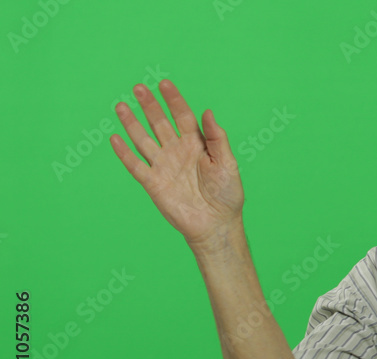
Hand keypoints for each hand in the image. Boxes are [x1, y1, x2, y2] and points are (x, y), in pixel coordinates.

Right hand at [111, 80, 244, 246]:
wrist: (216, 224)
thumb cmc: (227, 194)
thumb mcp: (228, 163)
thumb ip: (217, 138)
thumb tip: (207, 111)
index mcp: (197, 144)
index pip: (182, 116)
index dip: (174, 100)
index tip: (165, 83)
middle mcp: (177, 151)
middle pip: (160, 123)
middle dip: (149, 105)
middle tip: (139, 87)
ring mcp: (164, 166)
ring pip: (143, 140)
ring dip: (132, 123)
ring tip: (121, 106)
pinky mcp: (153, 183)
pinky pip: (135, 165)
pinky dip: (124, 153)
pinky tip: (115, 138)